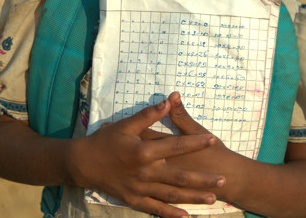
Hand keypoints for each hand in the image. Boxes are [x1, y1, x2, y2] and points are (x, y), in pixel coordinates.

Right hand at [66, 96, 225, 217]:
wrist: (82, 163)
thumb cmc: (105, 141)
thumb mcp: (126, 124)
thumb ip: (149, 115)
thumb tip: (168, 100)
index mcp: (144, 151)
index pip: (176, 146)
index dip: (195, 143)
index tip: (213, 140)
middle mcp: (145, 172)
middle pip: (180, 177)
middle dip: (203, 180)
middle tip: (223, 180)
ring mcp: (140, 189)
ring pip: (171, 195)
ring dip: (193, 198)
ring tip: (213, 199)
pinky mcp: (134, 200)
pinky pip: (155, 209)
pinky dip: (170, 213)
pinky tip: (186, 216)